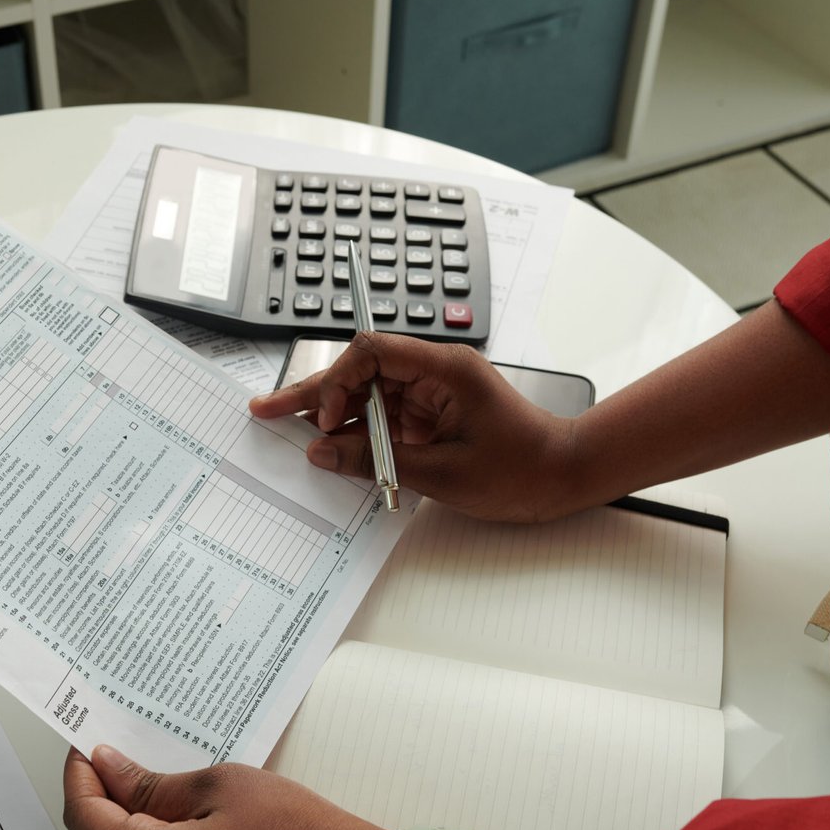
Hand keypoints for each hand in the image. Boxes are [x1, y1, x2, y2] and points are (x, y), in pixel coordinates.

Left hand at [63, 746, 391, 829]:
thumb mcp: (219, 788)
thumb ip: (154, 783)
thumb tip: (113, 770)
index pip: (86, 816)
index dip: (80, 774)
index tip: (86, 745)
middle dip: (102, 793)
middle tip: (118, 750)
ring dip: (127, 818)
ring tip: (153, 773)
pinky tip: (176, 810)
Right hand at [250, 333, 582, 522]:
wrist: (564, 476)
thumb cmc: (523, 469)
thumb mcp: (444, 474)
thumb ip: (378, 461)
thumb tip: (324, 452)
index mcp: (444, 369)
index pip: (372, 352)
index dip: (337, 383)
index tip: (324, 421)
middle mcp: (434, 373)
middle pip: (359, 371)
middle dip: (312, 393)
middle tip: (266, 408)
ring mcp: (431, 394)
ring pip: (365, 396)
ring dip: (330, 416)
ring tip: (282, 427)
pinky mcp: (430, 415)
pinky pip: (382, 418)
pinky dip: (355, 434)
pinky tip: (326, 448)